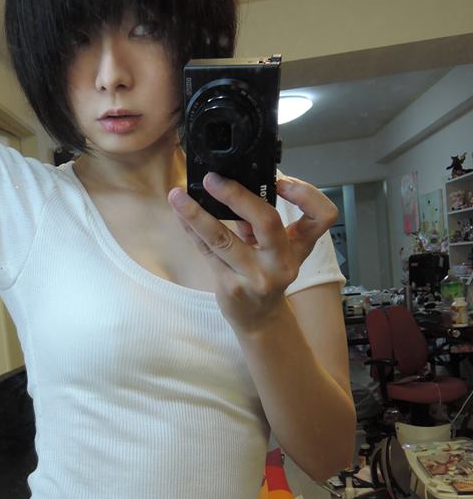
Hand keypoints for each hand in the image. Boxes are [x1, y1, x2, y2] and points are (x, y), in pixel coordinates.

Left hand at [168, 172, 337, 331]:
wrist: (260, 319)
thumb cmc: (268, 275)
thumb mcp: (279, 249)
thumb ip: (262, 221)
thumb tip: (232, 184)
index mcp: (299, 246)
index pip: (321, 217)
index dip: (306, 194)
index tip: (281, 181)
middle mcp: (282, 262)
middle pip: (267, 222)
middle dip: (237, 196)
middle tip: (213, 180)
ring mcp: (256, 277)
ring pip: (222, 238)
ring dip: (196, 214)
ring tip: (177, 196)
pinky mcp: (231, 287)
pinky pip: (206, 251)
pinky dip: (191, 229)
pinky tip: (180, 215)